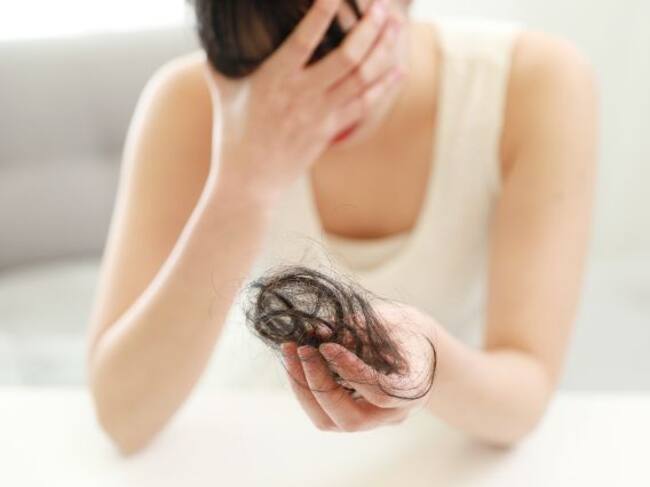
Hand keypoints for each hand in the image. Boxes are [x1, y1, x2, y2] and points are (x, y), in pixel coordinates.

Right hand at [202, 0, 404, 202]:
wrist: (250, 180)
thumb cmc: (233, 134)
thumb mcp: (223, 91)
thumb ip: (220, 60)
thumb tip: (212, 36)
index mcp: (274, 78)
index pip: (304, 39)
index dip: (323, 13)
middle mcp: (302, 94)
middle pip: (347, 57)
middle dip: (370, 29)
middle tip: (384, 7)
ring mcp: (320, 114)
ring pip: (361, 78)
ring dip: (383, 51)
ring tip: (397, 27)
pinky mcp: (330, 130)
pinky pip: (364, 105)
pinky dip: (384, 87)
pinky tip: (399, 69)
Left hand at [279, 301, 437, 431]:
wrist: (419, 347)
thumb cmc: (409, 329)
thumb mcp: (394, 320)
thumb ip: (362, 328)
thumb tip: (321, 333)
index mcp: (413, 390)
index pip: (380, 394)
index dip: (351, 371)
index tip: (326, 345)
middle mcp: (392, 414)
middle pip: (350, 420)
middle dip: (318, 384)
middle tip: (301, 348)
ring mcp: (370, 419)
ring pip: (329, 421)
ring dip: (303, 386)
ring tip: (289, 350)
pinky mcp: (350, 413)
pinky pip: (322, 410)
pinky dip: (304, 385)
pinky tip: (294, 358)